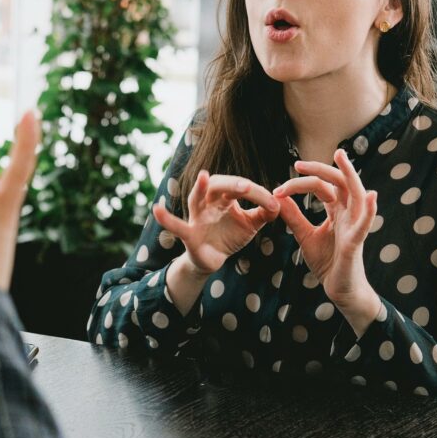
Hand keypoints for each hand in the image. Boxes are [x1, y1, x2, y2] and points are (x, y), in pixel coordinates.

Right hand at [153, 171, 279, 276]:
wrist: (213, 260)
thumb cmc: (230, 235)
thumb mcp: (251, 224)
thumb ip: (265, 213)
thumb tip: (280, 203)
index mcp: (225, 197)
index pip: (241, 188)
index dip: (257, 194)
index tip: (274, 204)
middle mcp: (208, 202)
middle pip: (217, 185)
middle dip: (232, 184)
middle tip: (246, 187)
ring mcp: (196, 217)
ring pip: (196, 198)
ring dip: (199, 188)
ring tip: (202, 177)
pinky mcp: (188, 234)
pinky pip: (176, 226)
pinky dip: (166, 219)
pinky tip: (156, 211)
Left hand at [272, 149, 380, 332]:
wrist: (338, 289)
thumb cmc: (327, 262)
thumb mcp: (305, 235)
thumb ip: (294, 217)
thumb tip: (278, 197)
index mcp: (336, 211)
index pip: (322, 187)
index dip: (301, 183)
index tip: (278, 188)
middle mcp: (348, 214)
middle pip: (338, 183)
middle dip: (320, 170)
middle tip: (298, 164)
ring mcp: (355, 226)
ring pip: (357, 194)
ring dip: (350, 175)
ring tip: (342, 158)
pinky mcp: (356, 242)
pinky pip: (365, 224)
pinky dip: (369, 210)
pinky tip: (371, 196)